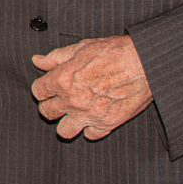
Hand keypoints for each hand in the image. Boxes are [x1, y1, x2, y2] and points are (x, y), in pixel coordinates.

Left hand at [30, 34, 153, 139]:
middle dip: (51, 105)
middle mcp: (72, 100)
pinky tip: (94, 117)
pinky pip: (91, 135)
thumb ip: (56, 57)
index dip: (42, 88)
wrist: (145, 62)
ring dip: (66, 123)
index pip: (38, 92)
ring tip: (73, 114)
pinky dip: (90, 128)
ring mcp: (89, 114)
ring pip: (64, 131)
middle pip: (47, 112)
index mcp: (62, 80)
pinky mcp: (108, 123)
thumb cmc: (114, 52)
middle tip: (60, 100)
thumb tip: (37, 60)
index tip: (49, 87)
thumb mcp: (81, 48)